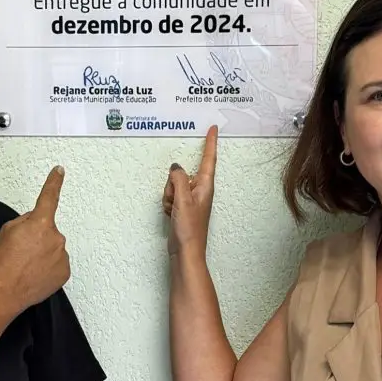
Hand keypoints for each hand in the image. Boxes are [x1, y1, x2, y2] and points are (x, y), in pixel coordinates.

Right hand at [0, 166, 70, 308]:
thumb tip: (32, 223)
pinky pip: (57, 264)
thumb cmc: (4, 262)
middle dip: (37, 237)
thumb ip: (24, 221)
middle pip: (47, 231)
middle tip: (21, 251)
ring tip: (26, 265)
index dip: (54, 182)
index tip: (59, 171)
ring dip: (42, 254)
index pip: (49, 197)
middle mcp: (56, 237)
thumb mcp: (7, 231)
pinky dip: (47, 268)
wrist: (6, 289)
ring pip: (53, 249)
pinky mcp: (64, 272)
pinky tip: (35, 273)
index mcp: (41, 223)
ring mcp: (62, 255)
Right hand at [162, 126, 216, 256]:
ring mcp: (191, 199)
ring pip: (174, 184)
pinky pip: (170, 196)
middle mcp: (200, 190)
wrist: (186, 251)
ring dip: (169, 195)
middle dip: (173, 182)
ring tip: (174, 209)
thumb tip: (176, 167)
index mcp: (205, 186)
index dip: (210, 142)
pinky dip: (167, 203)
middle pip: (183, 173)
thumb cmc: (189, 229)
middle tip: (176, 199)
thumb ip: (178, 178)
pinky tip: (171, 214)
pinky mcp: (182, 207)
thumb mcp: (182, 199)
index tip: (214, 128)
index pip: (209, 159)